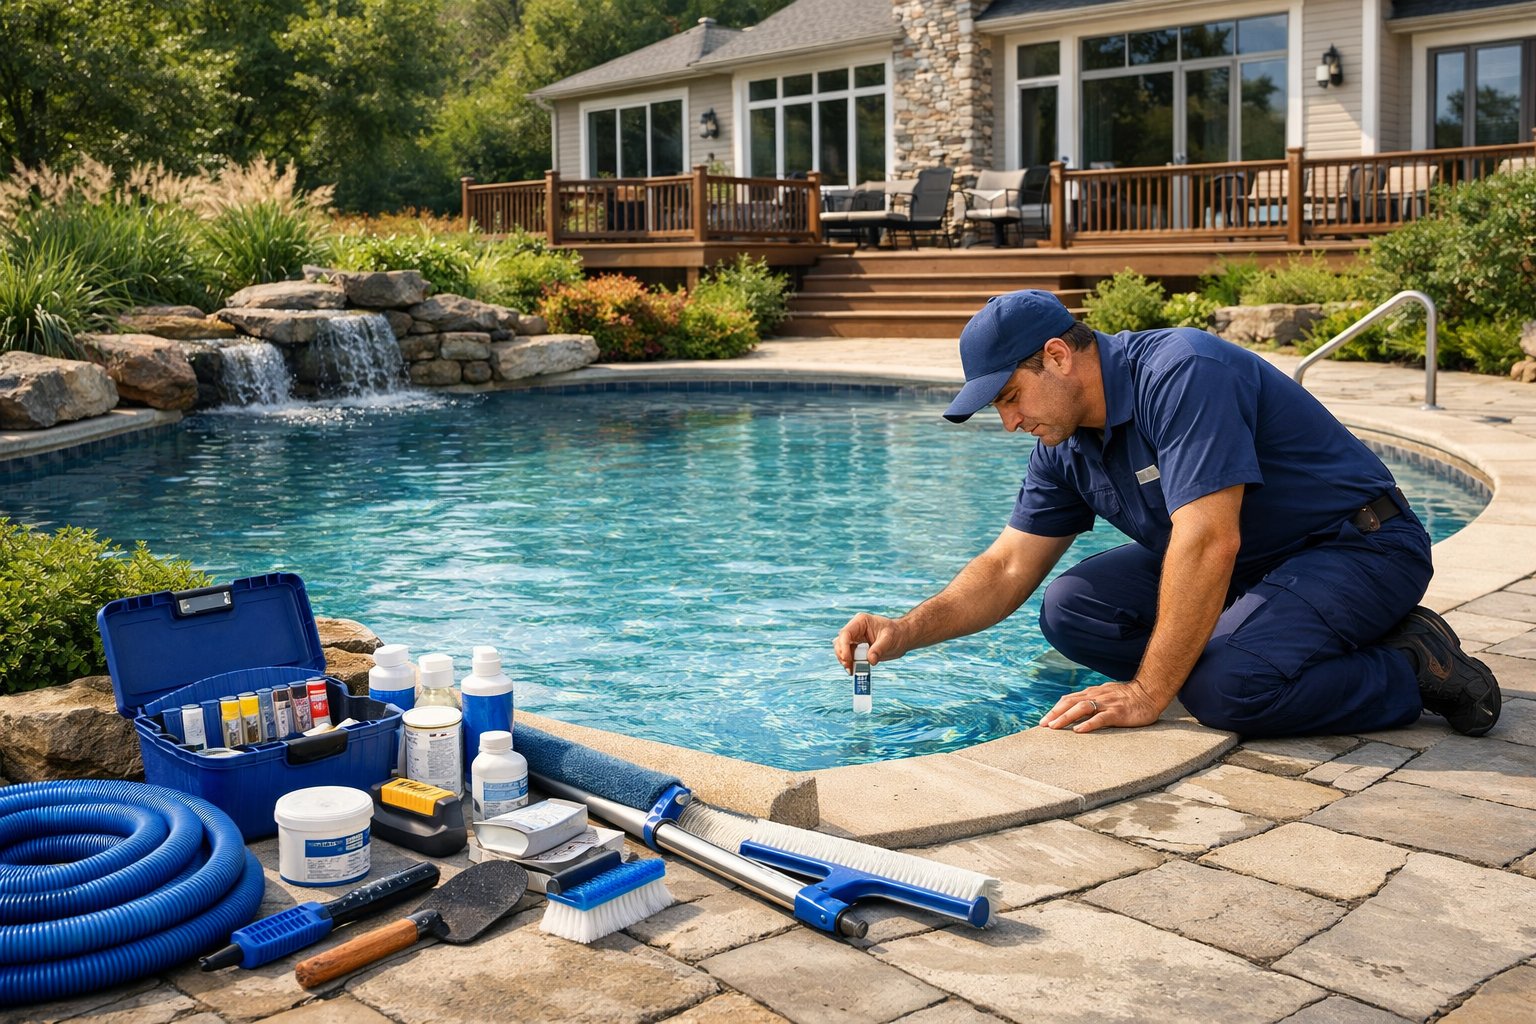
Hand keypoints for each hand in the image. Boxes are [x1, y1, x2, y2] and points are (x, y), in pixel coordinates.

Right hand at [833, 613, 909, 672]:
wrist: (902, 638)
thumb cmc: (897, 634)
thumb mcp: (889, 640)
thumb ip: (879, 649)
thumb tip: (870, 661)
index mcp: (861, 622)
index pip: (846, 633)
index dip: (844, 647)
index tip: (848, 660)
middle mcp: (855, 629)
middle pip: (840, 642)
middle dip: (842, 655)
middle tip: (849, 668)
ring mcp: (855, 638)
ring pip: (841, 649)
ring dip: (844, 661)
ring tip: (852, 671)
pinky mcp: (856, 647)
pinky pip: (848, 655)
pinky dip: (849, 663)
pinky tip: (854, 670)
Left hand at [1040, 679, 1165, 732]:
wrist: (1150, 693)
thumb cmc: (1128, 697)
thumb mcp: (1106, 696)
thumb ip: (1093, 701)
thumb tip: (1077, 710)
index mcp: (1092, 693)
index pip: (1069, 699)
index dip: (1055, 709)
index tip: (1044, 720)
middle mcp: (1096, 696)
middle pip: (1070, 702)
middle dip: (1055, 713)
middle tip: (1043, 725)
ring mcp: (1107, 704)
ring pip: (1081, 708)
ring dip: (1065, 717)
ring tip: (1054, 727)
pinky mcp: (1117, 712)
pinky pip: (1100, 718)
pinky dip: (1088, 724)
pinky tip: (1078, 731)